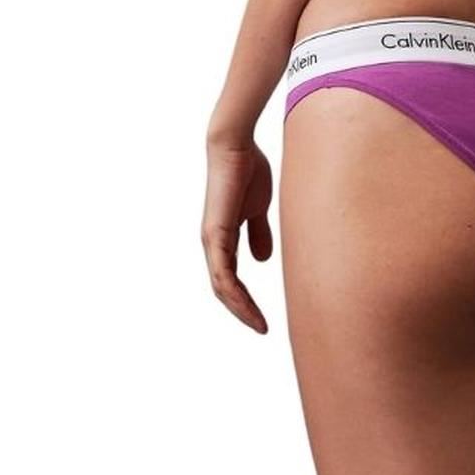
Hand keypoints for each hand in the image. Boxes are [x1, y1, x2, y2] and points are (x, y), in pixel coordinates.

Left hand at [201, 134, 274, 333]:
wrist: (235, 146)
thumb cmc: (247, 171)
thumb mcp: (259, 208)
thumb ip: (258, 232)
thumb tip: (262, 259)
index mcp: (223, 239)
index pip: (231, 279)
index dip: (245, 299)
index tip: (263, 317)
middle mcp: (213, 244)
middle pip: (224, 289)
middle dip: (243, 311)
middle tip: (261, 327)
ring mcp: (212, 241)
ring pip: (221, 287)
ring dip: (240, 308)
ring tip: (258, 324)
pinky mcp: (215, 235)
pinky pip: (222, 274)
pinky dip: (235, 294)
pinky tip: (248, 305)